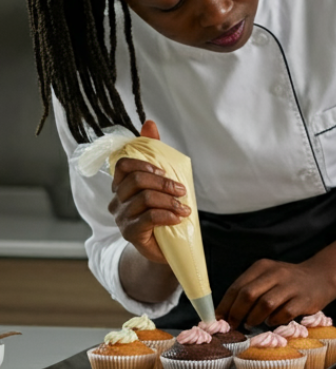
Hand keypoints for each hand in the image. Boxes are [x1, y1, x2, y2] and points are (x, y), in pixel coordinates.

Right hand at [108, 120, 189, 264]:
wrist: (163, 245)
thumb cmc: (162, 209)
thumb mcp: (161, 179)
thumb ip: (154, 152)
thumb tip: (149, 123)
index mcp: (122, 184)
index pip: (122, 165)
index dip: (144, 164)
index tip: (164, 171)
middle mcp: (116, 199)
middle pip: (136, 180)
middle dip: (164, 183)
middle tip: (182, 191)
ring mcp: (121, 217)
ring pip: (145, 198)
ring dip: (170, 201)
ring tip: (184, 208)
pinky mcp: (129, 233)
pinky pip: (148, 217)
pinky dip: (168, 215)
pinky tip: (178, 217)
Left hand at [217, 259, 328, 329]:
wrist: (321, 276)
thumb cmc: (287, 282)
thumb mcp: (267, 278)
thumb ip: (248, 291)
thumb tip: (224, 314)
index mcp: (262, 267)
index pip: (237, 287)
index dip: (225, 306)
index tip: (219, 320)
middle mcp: (276, 273)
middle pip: (248, 294)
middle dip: (237, 314)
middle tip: (234, 325)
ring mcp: (291, 286)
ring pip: (265, 305)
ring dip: (254, 318)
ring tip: (252, 324)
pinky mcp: (303, 299)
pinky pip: (283, 314)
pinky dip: (274, 321)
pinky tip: (272, 321)